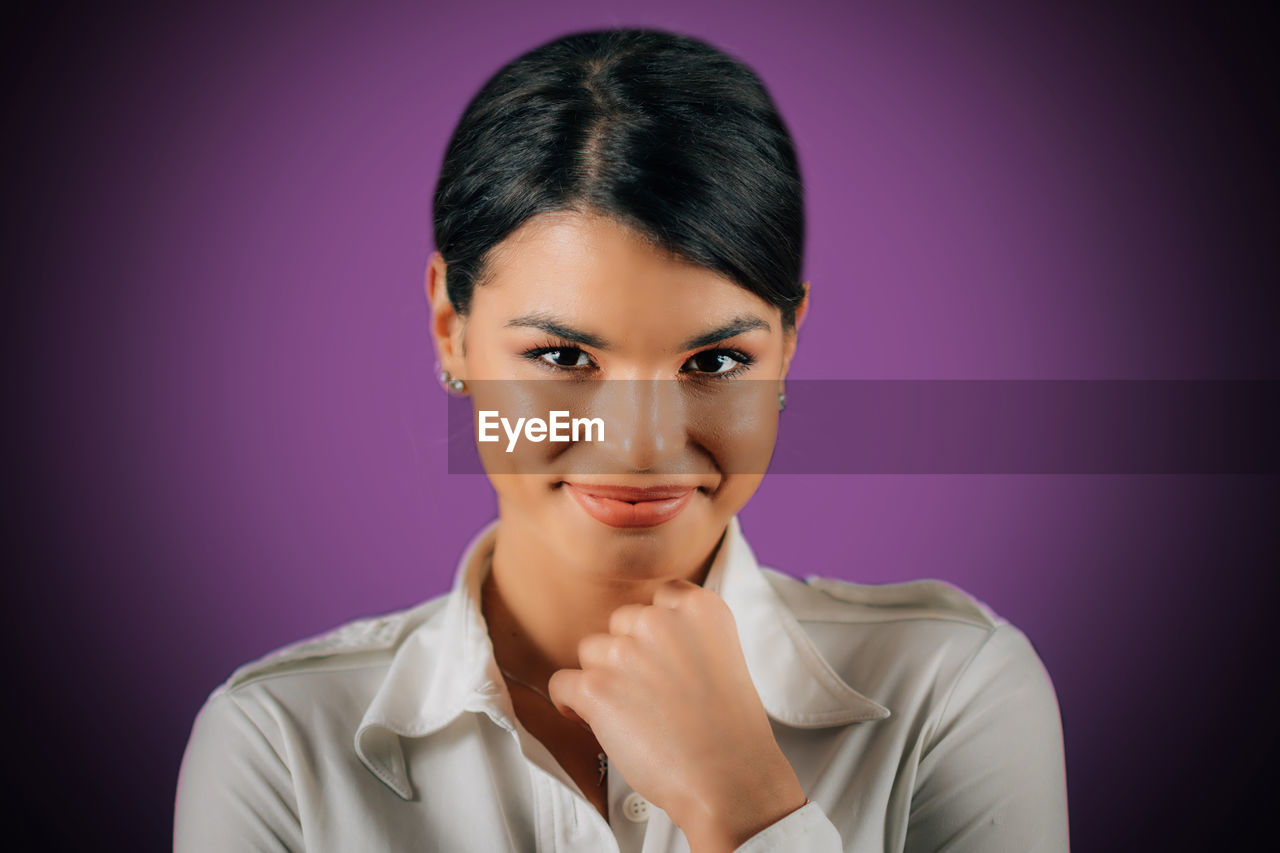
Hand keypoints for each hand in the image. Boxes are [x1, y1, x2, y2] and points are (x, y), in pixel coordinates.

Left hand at [548, 580, 807, 852]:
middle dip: (628, 654)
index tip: (663, 659)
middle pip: (621, 623)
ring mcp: (625, 652)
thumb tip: (640, 640)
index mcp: (699, 607)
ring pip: (591, 651)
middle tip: (651, 695)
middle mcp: (659, 620)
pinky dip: (572, 705)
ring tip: (633, 715)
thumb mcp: (722, 658)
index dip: (656, 632)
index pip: (660, 596)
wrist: (728, 779)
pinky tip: (592, 721)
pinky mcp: (596, 687)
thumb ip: (685, 635)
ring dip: (603, 679)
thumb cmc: (728, 731)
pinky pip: (562, 683)